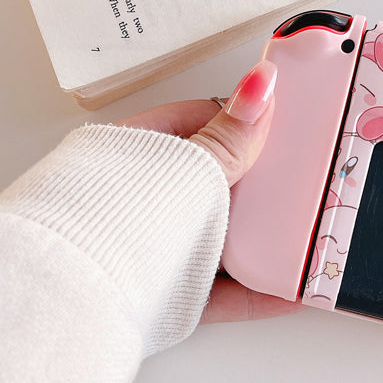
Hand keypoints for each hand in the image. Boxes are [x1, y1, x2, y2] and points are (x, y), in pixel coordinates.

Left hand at [117, 60, 303, 324]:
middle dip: (263, 187)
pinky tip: (293, 291)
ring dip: (266, 242)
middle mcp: (149, 198)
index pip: (203, 123)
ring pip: (225, 239)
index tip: (285, 129)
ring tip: (309, 237)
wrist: (72, 300)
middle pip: (220, 186)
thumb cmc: (117, 216)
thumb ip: (231, 135)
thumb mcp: (186, 168)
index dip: (247, 123)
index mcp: (141, 152)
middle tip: (306, 183)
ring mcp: (160, 248)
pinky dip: (260, 291)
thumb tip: (261, 83)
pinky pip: (226, 291)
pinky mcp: (172, 295)